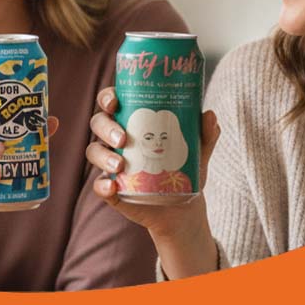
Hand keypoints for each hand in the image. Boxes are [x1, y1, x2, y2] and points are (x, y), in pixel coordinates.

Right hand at [85, 87, 220, 240]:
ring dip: (103, 157)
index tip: (115, 101)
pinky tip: (112, 187)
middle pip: (99, 123)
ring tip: (120, 166)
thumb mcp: (198, 149)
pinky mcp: (112, 189)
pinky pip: (99, 186)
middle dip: (106, 128)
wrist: (185, 206)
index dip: (108, 97)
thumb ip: (206, 133)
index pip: (112, 102)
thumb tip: (210, 115)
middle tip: (123, 139)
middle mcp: (117, 139)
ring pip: (94, 152)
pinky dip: (102, 186)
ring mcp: (111, 164)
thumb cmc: (186, 167)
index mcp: (133, 121)